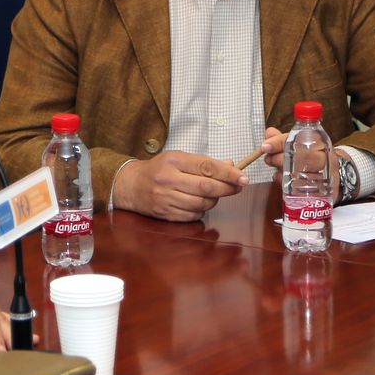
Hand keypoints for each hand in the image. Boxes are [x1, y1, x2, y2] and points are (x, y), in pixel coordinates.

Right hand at [111, 150, 247, 220]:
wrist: (131, 185)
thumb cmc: (159, 169)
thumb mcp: (179, 158)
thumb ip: (204, 162)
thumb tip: (231, 166)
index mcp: (173, 161)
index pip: (207, 167)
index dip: (228, 174)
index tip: (243, 177)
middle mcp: (168, 179)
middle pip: (206, 187)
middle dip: (226, 188)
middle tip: (237, 187)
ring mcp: (165, 198)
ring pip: (202, 204)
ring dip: (214, 200)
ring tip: (213, 194)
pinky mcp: (165, 213)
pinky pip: (193, 215)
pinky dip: (201, 211)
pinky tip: (198, 203)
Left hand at [261, 129, 343, 201]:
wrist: (338, 175)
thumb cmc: (315, 158)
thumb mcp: (301, 146)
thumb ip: (283, 140)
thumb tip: (268, 132)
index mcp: (318, 141)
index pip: (297, 138)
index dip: (278, 142)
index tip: (265, 146)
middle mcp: (324, 156)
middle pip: (300, 156)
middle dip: (279, 159)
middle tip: (268, 159)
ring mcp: (327, 173)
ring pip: (301, 173)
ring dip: (283, 172)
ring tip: (276, 171)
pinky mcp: (326, 189)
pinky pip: (304, 188)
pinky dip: (289, 185)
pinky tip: (284, 181)